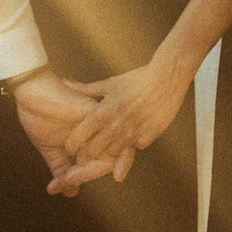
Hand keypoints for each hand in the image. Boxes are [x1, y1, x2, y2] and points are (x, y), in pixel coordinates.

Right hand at [10, 72, 116, 192]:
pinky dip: (99, 156)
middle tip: (66, 181)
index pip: (95, 166)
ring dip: (88, 169)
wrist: (30, 91)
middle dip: (85, 175)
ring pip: (108, 154)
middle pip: (105, 163)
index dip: (77, 179)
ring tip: (70, 176)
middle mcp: (98, 132)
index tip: (55, 187)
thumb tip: (70, 193)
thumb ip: (61, 168)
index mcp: (89, 140)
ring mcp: (100, 123)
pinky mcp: (98, 114)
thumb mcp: (50, 147)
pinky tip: (81, 162)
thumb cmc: (39, 114)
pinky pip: (107, 139)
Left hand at [62, 60, 192, 175]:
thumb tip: (65, 81)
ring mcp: (132, 133)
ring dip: (109, 149)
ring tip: (111, 141)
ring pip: (112, 154)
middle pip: (93, 151)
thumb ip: (85, 88)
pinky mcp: (148, 137)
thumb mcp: (110, 83)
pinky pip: (133, 149)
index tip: (71, 146)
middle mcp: (116, 125)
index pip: (79, 136)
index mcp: (103, 111)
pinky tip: (132, 135)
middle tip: (90, 147)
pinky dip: (130, 144)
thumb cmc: (137, 79)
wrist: (167, 77)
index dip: (72, 144)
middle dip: (89, 151)